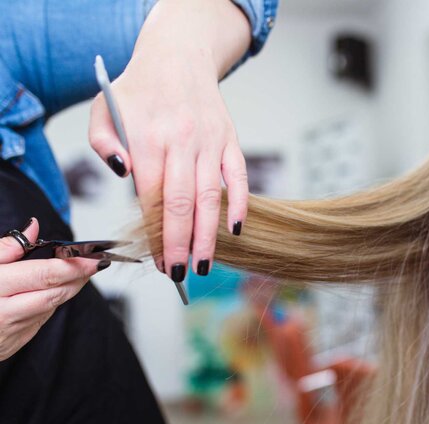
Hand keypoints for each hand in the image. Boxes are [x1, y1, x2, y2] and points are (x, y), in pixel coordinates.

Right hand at [0, 219, 103, 360]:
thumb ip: (7, 247)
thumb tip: (34, 226)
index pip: (45, 275)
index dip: (74, 265)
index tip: (94, 257)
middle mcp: (5, 313)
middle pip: (56, 293)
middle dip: (79, 277)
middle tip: (95, 262)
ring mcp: (12, 331)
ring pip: (52, 306)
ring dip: (68, 289)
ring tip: (79, 272)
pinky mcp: (15, 342)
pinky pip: (41, 318)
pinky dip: (50, 303)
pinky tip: (52, 291)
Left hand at [88, 0, 250, 280]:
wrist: (179, 58)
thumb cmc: (139, 90)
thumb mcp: (104, 108)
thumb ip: (103, 143)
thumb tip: (123, 174)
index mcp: (148, 138)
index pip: (151, 197)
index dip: (153, 233)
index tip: (158, 260)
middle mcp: (182, 142)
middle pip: (182, 204)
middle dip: (181, 244)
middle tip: (180, 274)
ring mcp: (210, 142)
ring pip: (210, 197)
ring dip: (208, 235)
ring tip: (204, 265)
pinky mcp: (230, 141)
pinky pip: (239, 177)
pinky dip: (239, 204)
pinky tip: (236, 230)